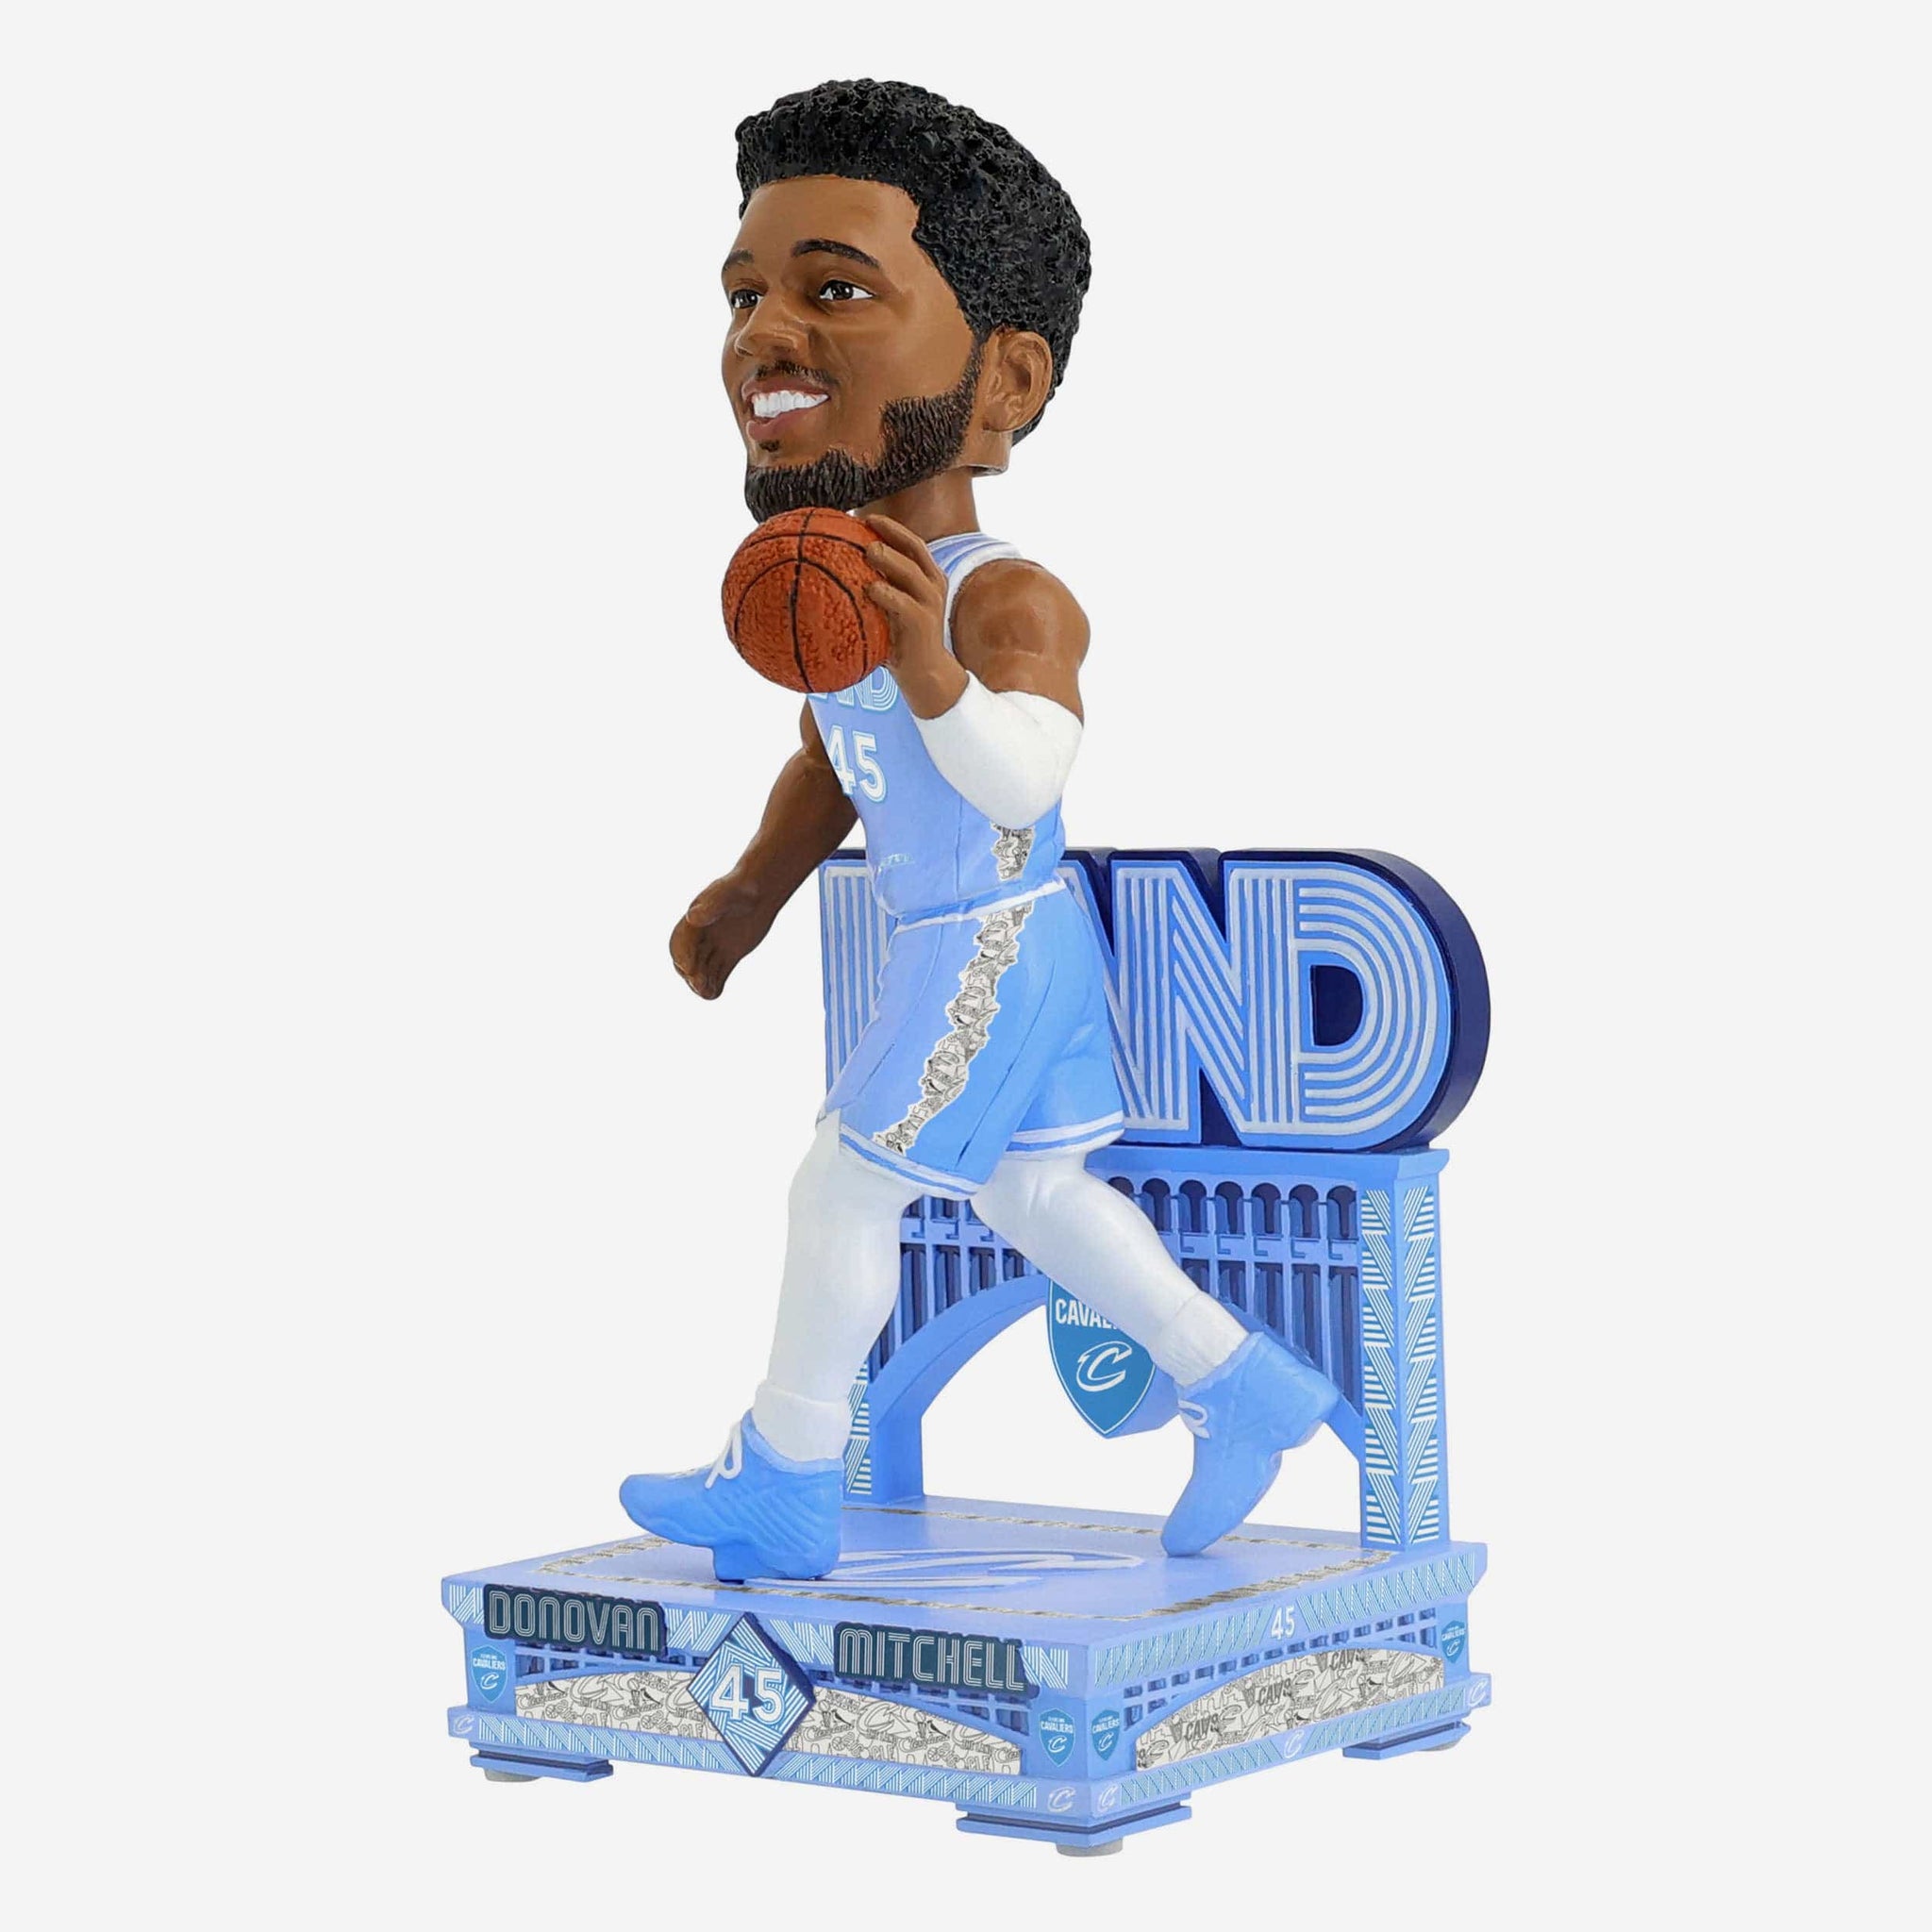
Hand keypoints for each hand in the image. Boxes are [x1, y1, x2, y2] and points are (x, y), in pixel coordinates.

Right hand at [669, 871, 773, 999]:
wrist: (761, 892)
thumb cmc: (741, 888)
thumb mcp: (727, 894)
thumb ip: (711, 907)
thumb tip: (692, 917)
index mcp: (694, 922)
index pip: (681, 942)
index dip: (682, 956)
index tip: (688, 969)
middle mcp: (700, 937)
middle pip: (688, 959)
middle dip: (691, 973)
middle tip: (699, 984)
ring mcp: (714, 948)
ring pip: (702, 970)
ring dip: (701, 982)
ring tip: (706, 993)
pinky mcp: (728, 957)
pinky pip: (718, 974)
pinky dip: (714, 985)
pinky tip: (714, 994)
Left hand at [860, 513, 967, 717]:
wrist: (925, 674)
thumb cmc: (899, 639)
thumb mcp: (888, 608)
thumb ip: (873, 588)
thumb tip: (834, 572)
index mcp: (926, 576)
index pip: (911, 543)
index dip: (892, 527)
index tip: (866, 517)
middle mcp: (932, 585)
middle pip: (914, 549)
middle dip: (891, 534)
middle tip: (865, 526)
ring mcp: (930, 603)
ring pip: (912, 573)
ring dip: (890, 559)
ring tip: (868, 550)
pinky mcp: (923, 624)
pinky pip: (905, 604)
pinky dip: (887, 594)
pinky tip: (870, 589)